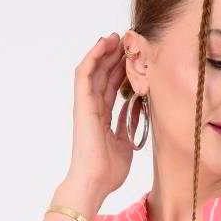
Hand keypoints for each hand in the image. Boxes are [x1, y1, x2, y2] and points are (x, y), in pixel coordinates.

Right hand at [62, 33, 134, 210]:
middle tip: (128, 41)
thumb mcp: (126, 144)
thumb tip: (138, 112)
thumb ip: (129, 126)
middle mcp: (93, 108)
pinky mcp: (81, 104)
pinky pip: (84, 74)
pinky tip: (103, 44)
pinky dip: (93, 56)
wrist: (94, 182)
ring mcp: (86, 105)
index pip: (111, 87)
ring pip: (94, 70)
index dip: (121, 70)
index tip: (134, 57)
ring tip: (116, 37)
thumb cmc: (108, 171)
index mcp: (102, 117)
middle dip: (115, 56)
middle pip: (104, 75)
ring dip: (104, 51)